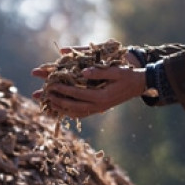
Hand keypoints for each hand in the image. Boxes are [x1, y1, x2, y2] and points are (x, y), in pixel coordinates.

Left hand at [32, 65, 146, 118]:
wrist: (139, 85)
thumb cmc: (127, 75)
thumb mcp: (115, 71)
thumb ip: (99, 72)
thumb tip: (82, 71)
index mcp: (102, 97)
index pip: (77, 94)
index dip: (63, 90)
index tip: (51, 85)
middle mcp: (99, 106)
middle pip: (73, 106)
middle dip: (57, 100)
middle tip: (44, 95)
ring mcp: (99, 109)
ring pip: (76, 112)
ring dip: (61, 108)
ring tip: (48, 103)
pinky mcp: (99, 109)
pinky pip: (81, 113)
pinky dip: (70, 112)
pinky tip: (61, 108)